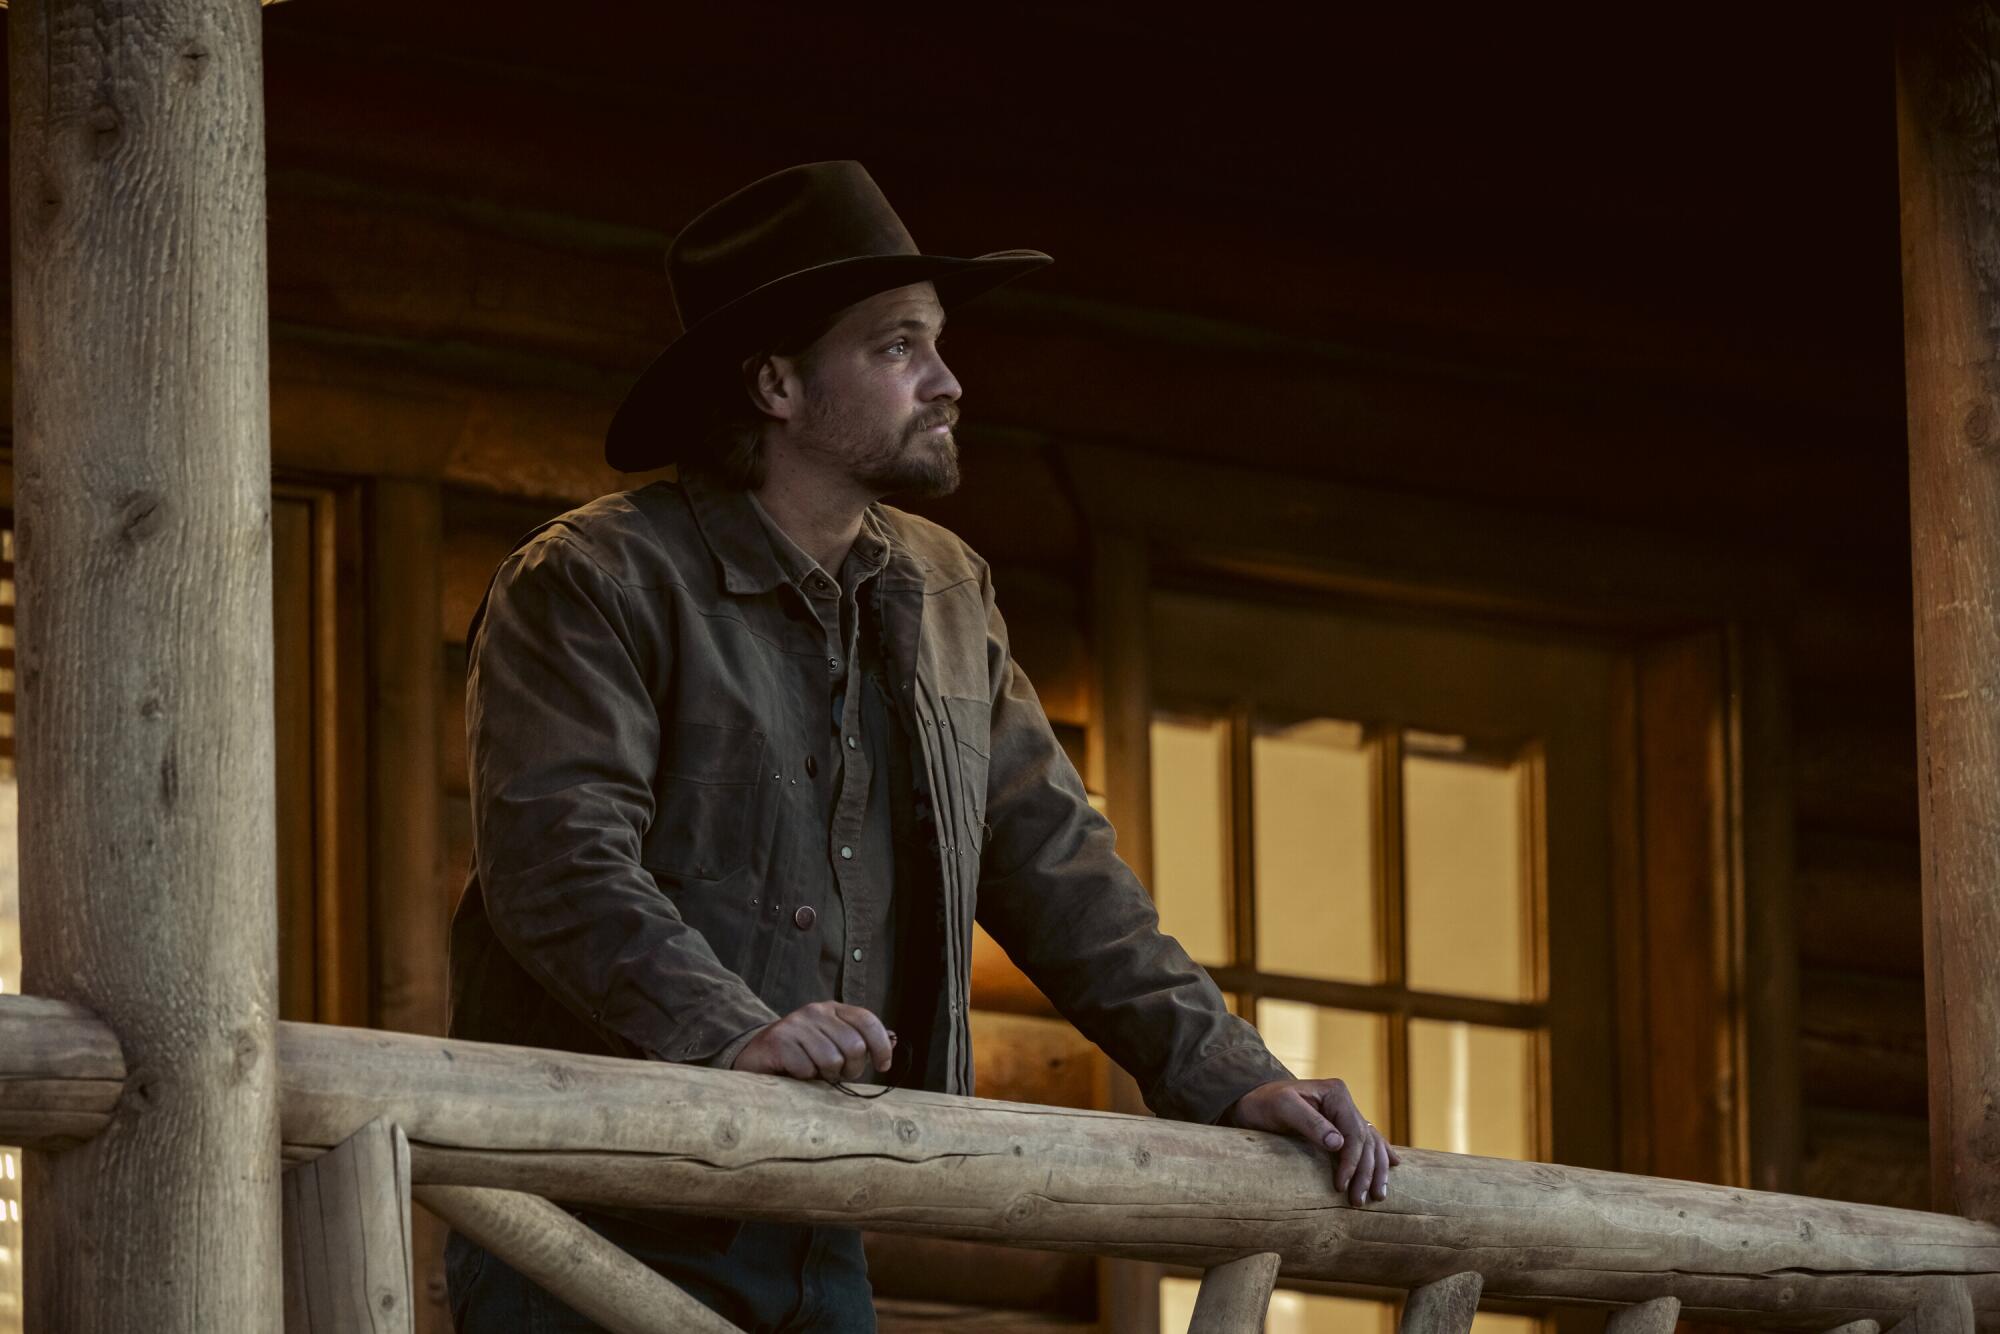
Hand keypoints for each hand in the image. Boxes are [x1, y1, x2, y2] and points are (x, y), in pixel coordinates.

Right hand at [731, 1000, 894, 1081]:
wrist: (756, 1055)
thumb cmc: (802, 1054)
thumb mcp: (834, 1045)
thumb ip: (862, 1044)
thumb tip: (895, 1040)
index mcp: (833, 1009)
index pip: (868, 1020)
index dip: (881, 1045)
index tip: (883, 1066)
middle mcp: (815, 1011)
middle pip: (854, 1046)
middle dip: (852, 1070)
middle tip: (838, 1075)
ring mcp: (796, 1024)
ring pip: (832, 1060)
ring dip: (826, 1076)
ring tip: (815, 1073)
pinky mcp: (779, 1041)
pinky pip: (807, 1069)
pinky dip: (805, 1078)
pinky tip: (795, 1073)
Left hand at [1222, 1077, 1399, 1205]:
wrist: (1252, 1102)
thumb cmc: (1264, 1104)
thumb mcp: (1283, 1109)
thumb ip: (1310, 1123)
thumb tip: (1339, 1144)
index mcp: (1336, 1093)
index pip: (1354, 1133)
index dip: (1352, 1162)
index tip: (1341, 1186)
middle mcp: (1345, 1102)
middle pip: (1366, 1141)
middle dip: (1365, 1173)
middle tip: (1358, 1200)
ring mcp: (1345, 1113)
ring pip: (1372, 1144)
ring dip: (1377, 1170)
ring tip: (1377, 1196)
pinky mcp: (1340, 1125)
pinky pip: (1368, 1141)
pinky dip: (1381, 1155)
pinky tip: (1394, 1166)